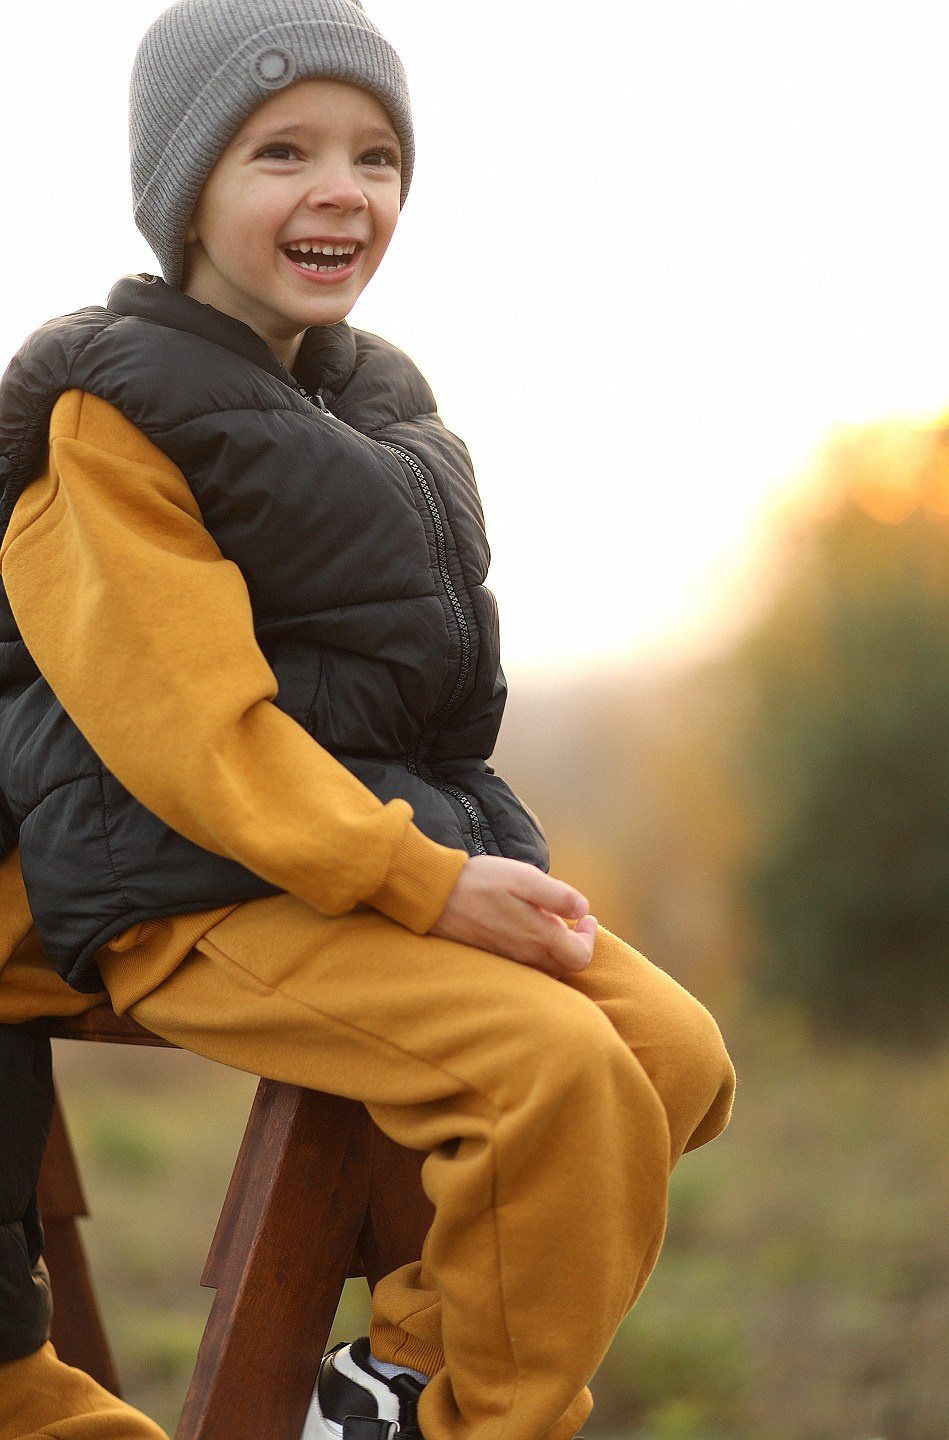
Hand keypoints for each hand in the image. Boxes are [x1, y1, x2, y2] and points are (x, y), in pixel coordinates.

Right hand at [431, 855, 596, 977]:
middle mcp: (526, 955)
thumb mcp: (524, 877)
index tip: (585, 917)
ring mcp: (509, 960)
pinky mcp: (494, 957)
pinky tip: (529, 931)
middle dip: (577, 945)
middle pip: (566, 967)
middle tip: (574, 921)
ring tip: (554, 925)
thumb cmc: (481, 881)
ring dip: (558, 951)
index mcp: (538, 936)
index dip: (590, 939)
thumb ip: (557, 895)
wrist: (437, 895)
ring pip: (547, 969)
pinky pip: (527, 967)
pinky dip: (538, 954)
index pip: (581, 957)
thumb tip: (583, 909)